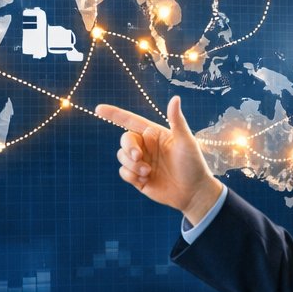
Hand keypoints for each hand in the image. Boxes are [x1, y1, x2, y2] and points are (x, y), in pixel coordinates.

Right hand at [95, 96, 223, 224]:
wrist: (193, 193)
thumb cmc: (194, 164)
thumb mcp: (186, 141)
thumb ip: (177, 121)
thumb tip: (175, 98)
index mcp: (154, 134)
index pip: (130, 121)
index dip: (114, 114)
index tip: (98, 108)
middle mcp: (146, 146)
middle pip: (124, 140)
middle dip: (128, 148)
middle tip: (139, 157)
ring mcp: (141, 162)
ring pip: (122, 157)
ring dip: (132, 165)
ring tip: (148, 173)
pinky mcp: (137, 178)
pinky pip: (123, 172)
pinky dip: (131, 176)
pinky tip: (146, 180)